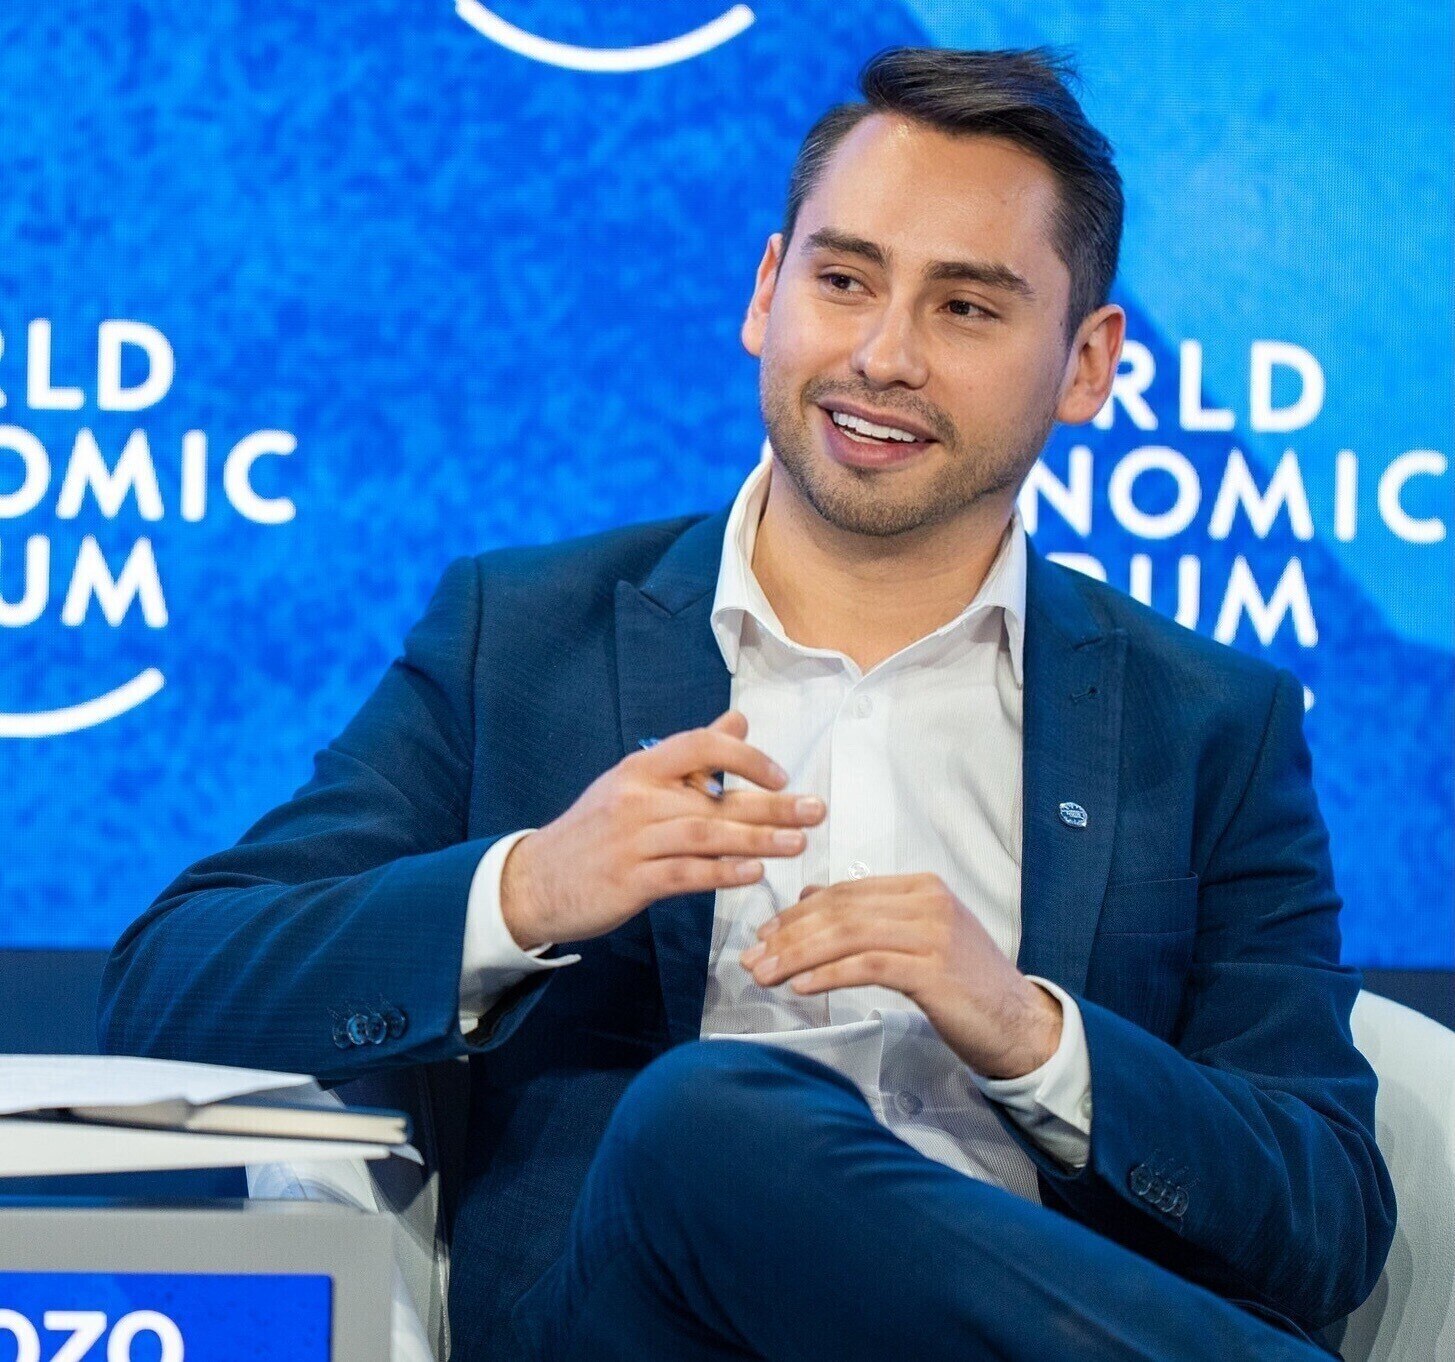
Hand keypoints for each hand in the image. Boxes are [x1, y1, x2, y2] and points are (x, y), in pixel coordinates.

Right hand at [501, 710, 825, 949]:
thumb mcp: (635, 783)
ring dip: (756, 841)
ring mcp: (631, 841)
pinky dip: (721, 874)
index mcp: (640, 768)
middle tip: (816, 810)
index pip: (698, 745)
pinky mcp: (629, 881)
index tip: (781, 775)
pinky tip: (753, 875)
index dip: (744, 756)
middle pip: (714, 799)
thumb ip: (691, 757)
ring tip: (797, 844)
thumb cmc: (596, 831)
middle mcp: (636, 799)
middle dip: (772, 805)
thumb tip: (739, 721)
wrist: (536, 881)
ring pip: (704, 835)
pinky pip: (683, 875)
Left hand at [740, 874, 1062, 1079]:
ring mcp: (933, 933)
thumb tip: (809, 895)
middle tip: (752, 957)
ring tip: (763, 975)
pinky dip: (827, 974)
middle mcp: (927, 901)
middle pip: (840, 910)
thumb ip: (868, 916)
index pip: (845, 892)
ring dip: (797, 956)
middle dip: (788, 935)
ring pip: (847, 935)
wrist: (1021, 1024)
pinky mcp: (934, 970)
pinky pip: (866, 966)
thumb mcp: (915, 939)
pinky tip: (799, 987)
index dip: (797, 912)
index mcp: (921, 887)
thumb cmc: (963, 986)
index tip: (763, 935)